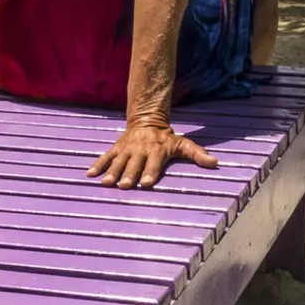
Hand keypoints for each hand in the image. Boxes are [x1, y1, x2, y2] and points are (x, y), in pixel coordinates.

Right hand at [88, 121, 218, 188]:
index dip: (150, 172)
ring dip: (112, 172)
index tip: (147, 183)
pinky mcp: (116, 148)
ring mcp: (127, 149)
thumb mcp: (183, 143)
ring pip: (118, 161)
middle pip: (134, 164)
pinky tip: (90, 175)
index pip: (154, 163)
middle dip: (129, 175)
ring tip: (106, 183)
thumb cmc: (167, 138)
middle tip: (124, 185)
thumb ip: (198, 154)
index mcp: (157, 150)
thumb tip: (215, 163)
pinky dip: (98, 165)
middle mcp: (140, 149)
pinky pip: (105, 156)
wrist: (146, 119)